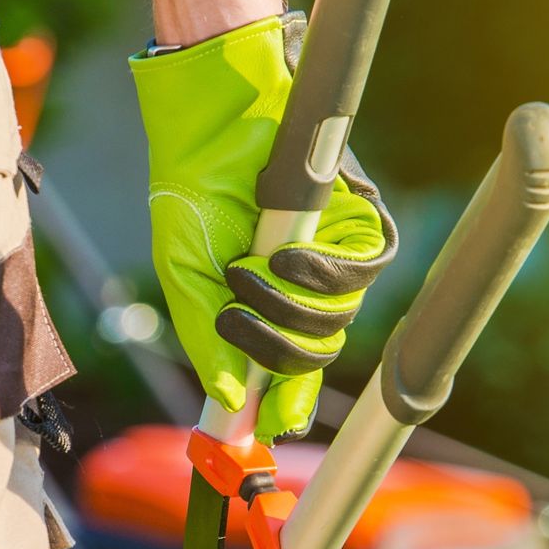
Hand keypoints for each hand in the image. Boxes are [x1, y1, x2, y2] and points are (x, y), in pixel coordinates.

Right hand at [132, 16, 396, 441]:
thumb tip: (228, 397)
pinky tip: (284, 258)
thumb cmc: (193, 192)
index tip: (274, 427)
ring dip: (290, 307)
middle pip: (319, 350)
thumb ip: (206, 337)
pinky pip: (362, 270)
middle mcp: (306, 285)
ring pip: (341, 317)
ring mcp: (334, 253)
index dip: (289, 403)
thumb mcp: (186, 276)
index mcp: (268, 304)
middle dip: (278, 350)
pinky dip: (322, 274)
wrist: (211, 122)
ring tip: (247, 273)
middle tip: (237, 321)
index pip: (292, 365)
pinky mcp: (357, 219)